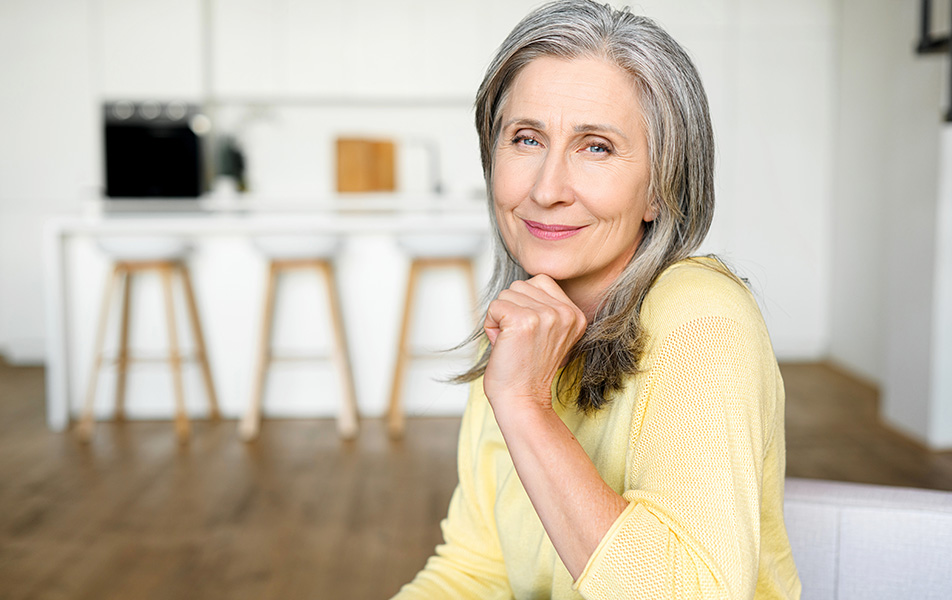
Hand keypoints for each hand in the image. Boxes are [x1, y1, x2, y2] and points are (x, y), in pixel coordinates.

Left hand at [482, 275, 586, 412]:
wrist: (523, 399)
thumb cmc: (528, 369)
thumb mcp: (550, 334)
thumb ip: (545, 307)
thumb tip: (523, 285)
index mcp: (575, 314)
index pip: (540, 281)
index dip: (525, 304)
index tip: (530, 333)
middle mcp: (565, 312)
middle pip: (520, 286)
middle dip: (511, 310)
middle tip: (519, 341)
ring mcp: (546, 315)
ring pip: (506, 294)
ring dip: (500, 318)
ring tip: (512, 343)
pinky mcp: (524, 321)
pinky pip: (494, 306)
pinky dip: (490, 326)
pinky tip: (503, 344)